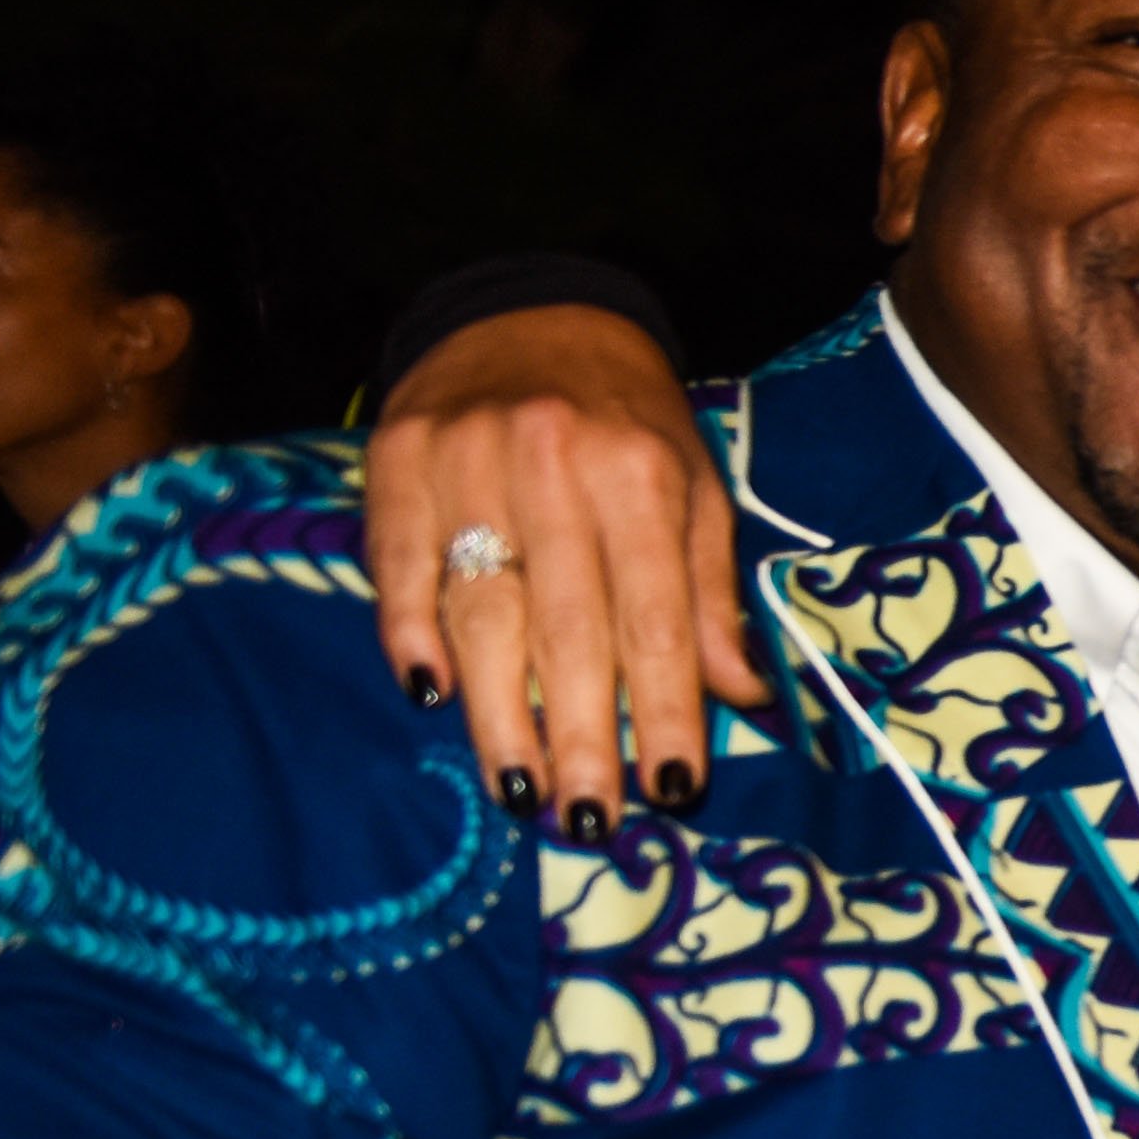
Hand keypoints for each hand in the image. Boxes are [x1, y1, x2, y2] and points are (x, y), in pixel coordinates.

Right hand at [369, 302, 759, 818]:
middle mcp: (552, 466)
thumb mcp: (692, 488)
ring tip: (523, 789)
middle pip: (568, 627)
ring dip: (500, 714)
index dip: (665, 709)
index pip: (657, 617)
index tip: (672, 789)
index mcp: (639, 474)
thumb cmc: (626, 420)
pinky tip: (434, 696)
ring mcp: (464, 462)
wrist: (525, 317)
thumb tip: (744, 697)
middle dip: (582, 736)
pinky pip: (400, 568)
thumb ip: (709, 593)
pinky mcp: (393, 463)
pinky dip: (413, 636)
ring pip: (482, 611)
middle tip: (590, 821)